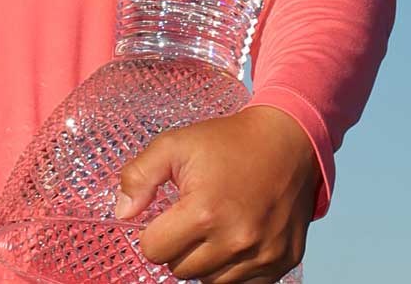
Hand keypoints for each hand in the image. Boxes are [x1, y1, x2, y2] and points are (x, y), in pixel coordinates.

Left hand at [114, 105, 320, 282]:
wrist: (287, 142)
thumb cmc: (228, 142)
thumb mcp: (174, 145)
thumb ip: (139, 177)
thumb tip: (123, 213)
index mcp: (205, 211)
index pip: (154, 250)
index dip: (154, 232)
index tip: (168, 215)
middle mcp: (235, 240)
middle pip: (180, 269)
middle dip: (180, 246)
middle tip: (195, 217)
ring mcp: (262, 255)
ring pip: (209, 281)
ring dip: (205, 260)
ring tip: (217, 226)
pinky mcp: (282, 263)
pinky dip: (233, 269)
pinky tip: (236, 239)